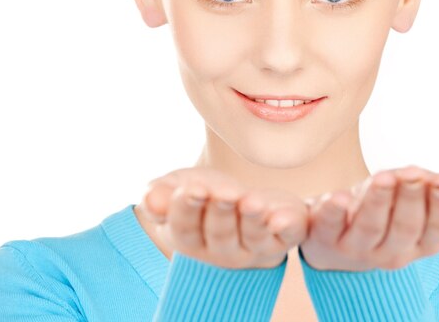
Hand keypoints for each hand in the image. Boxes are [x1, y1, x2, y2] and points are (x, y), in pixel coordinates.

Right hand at [136, 166, 307, 268]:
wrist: (245, 199)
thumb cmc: (206, 194)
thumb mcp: (178, 187)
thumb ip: (160, 195)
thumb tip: (151, 200)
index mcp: (192, 239)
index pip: (185, 229)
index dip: (187, 210)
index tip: (191, 189)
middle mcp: (223, 250)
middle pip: (220, 235)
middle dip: (221, 212)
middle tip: (224, 192)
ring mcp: (255, 246)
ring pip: (253, 237)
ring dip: (252, 219)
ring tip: (250, 201)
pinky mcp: (284, 237)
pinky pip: (287, 237)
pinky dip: (285, 228)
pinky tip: (281, 217)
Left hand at [299, 165, 438, 270]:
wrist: (330, 239)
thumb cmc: (381, 213)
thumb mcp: (414, 200)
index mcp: (417, 243)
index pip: (437, 230)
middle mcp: (389, 251)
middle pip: (405, 228)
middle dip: (410, 199)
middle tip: (412, 173)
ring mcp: (355, 248)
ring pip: (370, 227)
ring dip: (378, 202)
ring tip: (383, 176)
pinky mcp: (324, 238)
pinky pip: (329, 227)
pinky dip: (334, 212)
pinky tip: (338, 197)